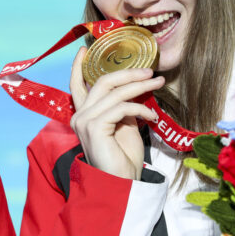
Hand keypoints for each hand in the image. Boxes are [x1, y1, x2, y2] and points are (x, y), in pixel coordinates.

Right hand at [69, 46, 163, 179]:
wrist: (121, 185)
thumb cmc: (123, 159)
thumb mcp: (124, 126)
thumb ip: (122, 107)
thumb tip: (133, 89)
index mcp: (83, 115)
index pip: (76, 85)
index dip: (78, 66)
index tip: (85, 49)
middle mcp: (79, 116)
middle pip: (101, 82)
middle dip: (127, 72)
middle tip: (149, 71)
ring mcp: (85, 121)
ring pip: (113, 92)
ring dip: (139, 85)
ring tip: (158, 83)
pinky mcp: (95, 127)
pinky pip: (121, 108)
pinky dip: (139, 107)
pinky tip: (150, 114)